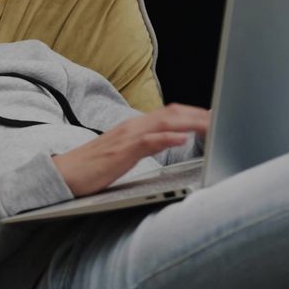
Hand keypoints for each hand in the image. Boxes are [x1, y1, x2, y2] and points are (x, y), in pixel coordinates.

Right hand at [52, 103, 210, 196]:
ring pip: (165, 122)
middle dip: (201, 115)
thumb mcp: (124, 154)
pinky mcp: (120, 151)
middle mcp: (132, 127)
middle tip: (226, 118)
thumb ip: (146, 145)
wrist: (62, 175)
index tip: (217, 118)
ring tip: (215, 125)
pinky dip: (168, 137)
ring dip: (193, 122)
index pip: (171, 114)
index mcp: (134, 127)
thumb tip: (171, 142)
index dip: (196, 113)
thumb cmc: (91, 168)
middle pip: (173, 113)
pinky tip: (184, 137)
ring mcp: (126, 137)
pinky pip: (148, 141)